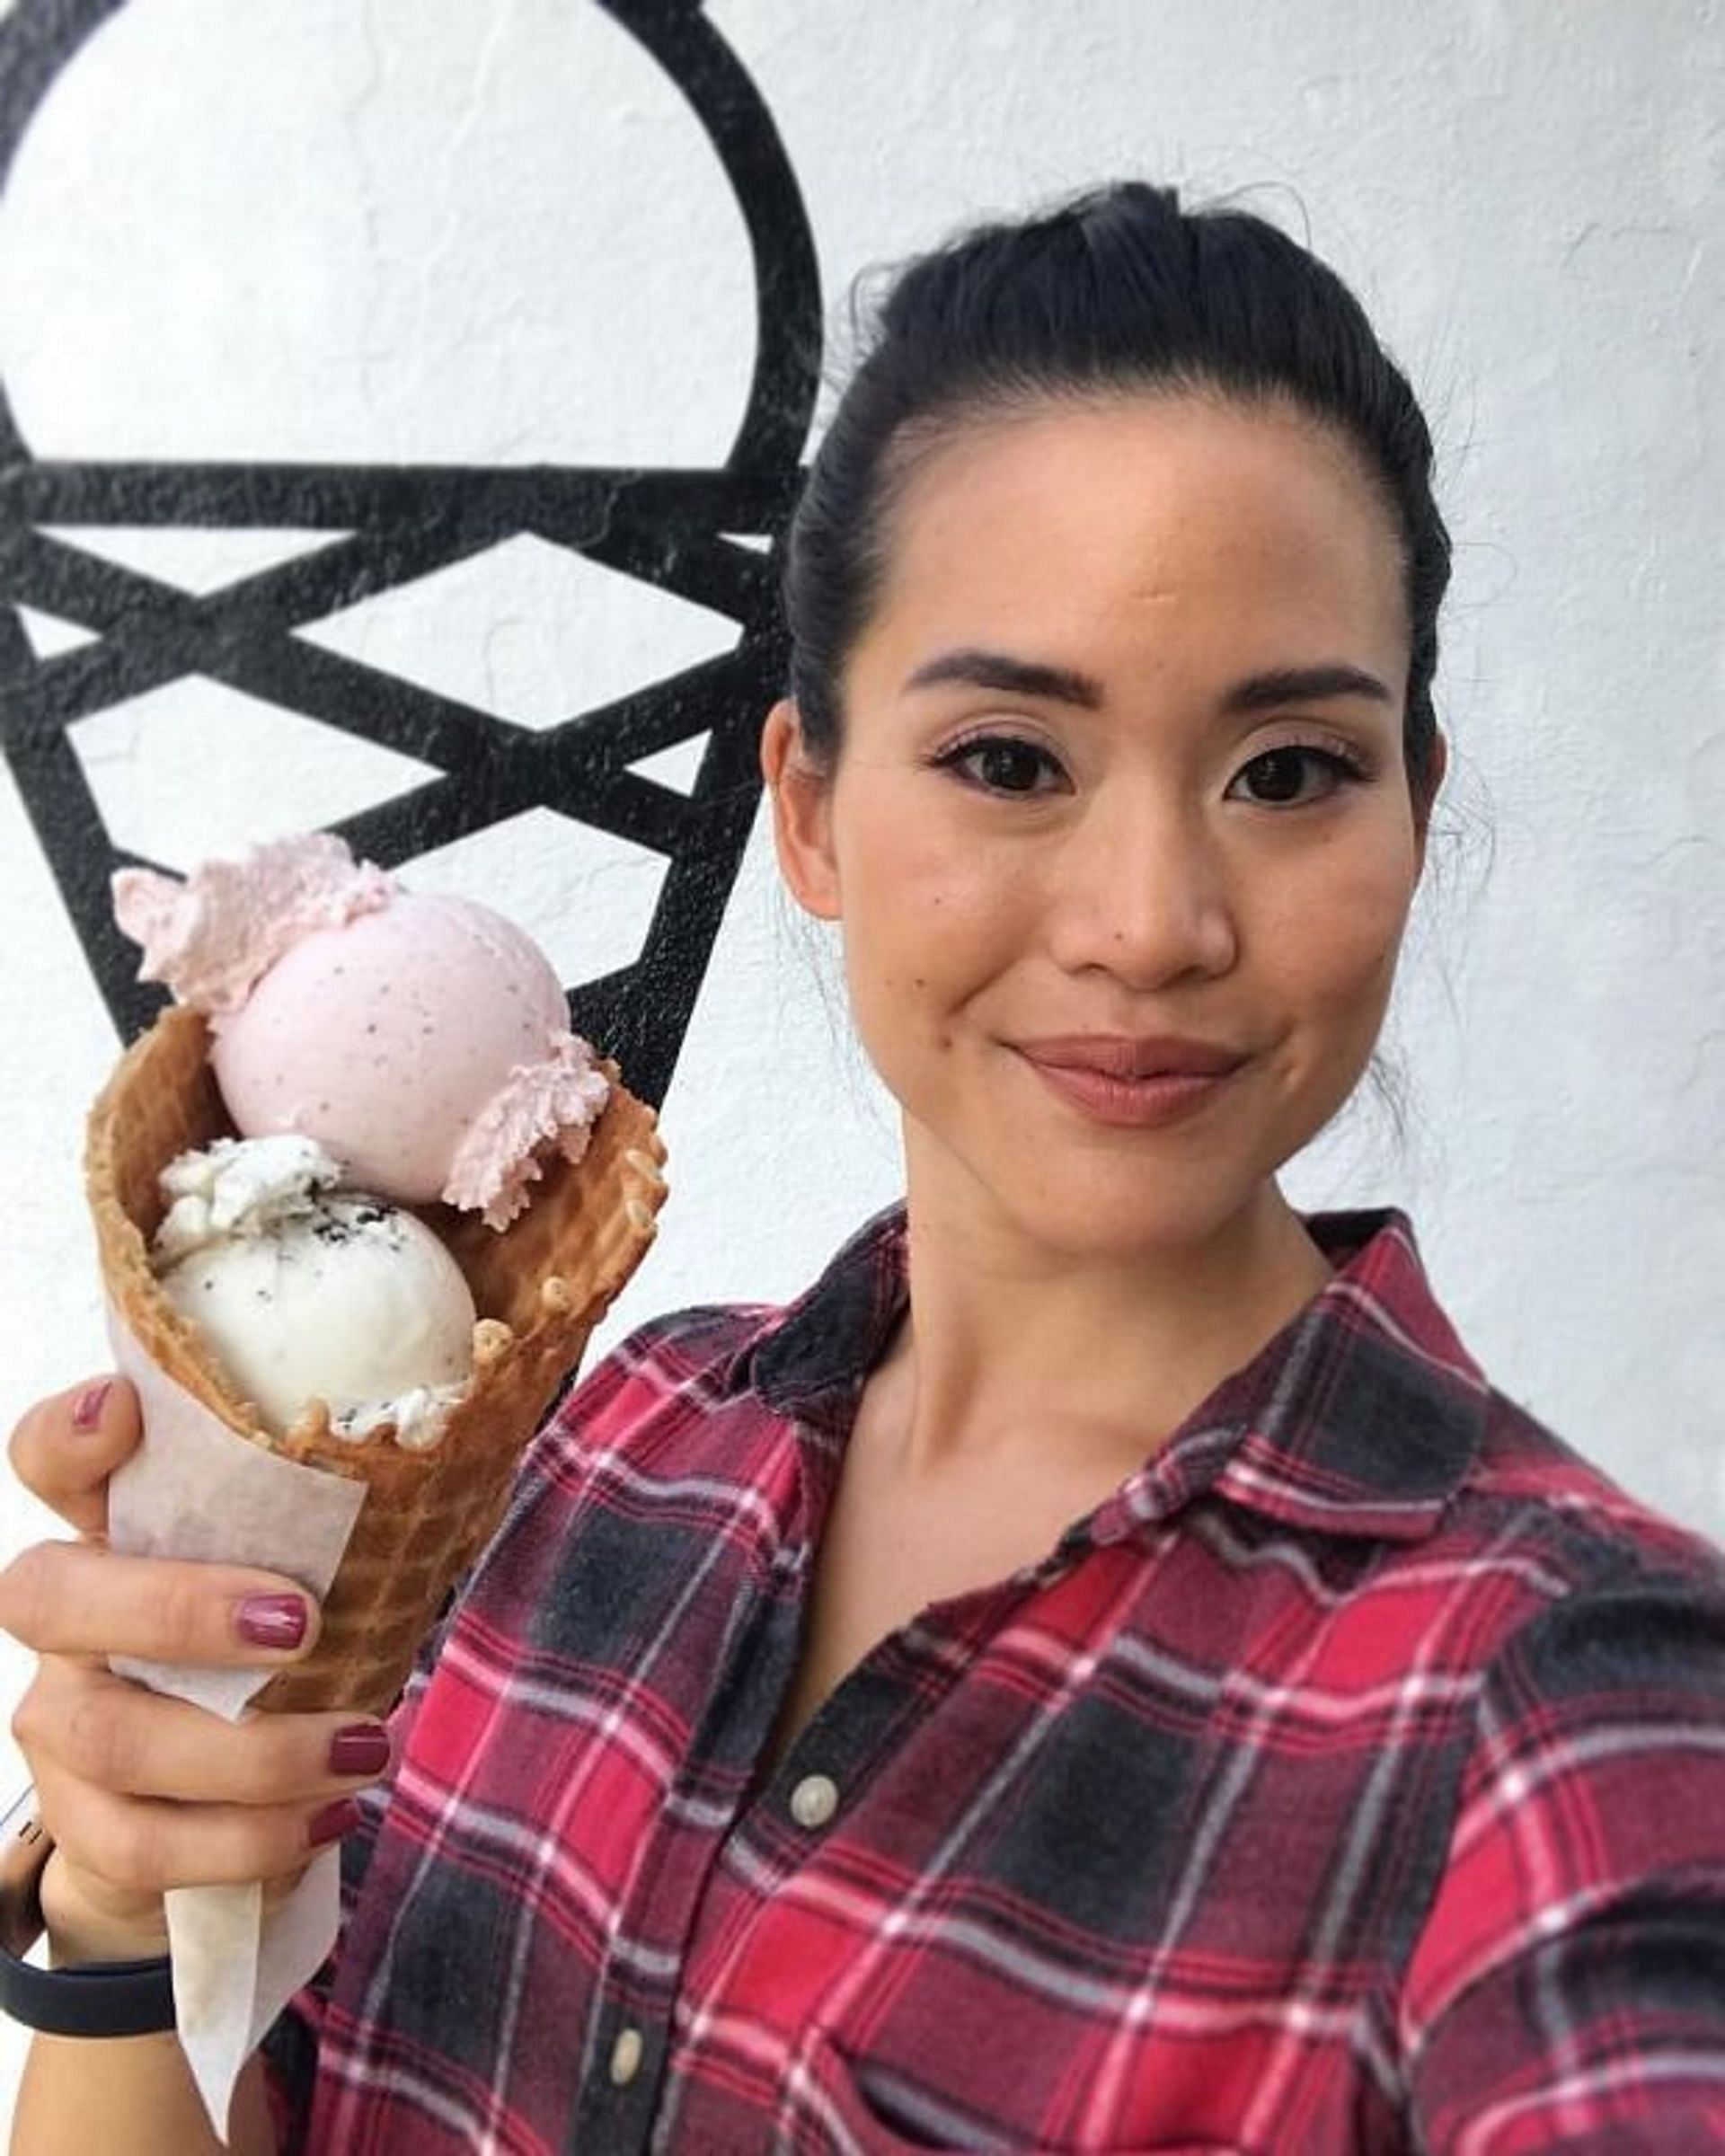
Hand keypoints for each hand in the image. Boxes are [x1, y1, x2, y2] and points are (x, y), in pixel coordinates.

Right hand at [0, 1378, 392, 1962]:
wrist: (208, 1811)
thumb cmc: (277, 1652)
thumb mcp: (300, 1573)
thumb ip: (338, 1518)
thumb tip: (463, 1443)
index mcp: (116, 1530)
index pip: (48, 1457)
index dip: (68, 1434)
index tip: (124, 1407)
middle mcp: (66, 1617)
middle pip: (48, 1595)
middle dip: (177, 1607)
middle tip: (303, 1622)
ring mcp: (59, 1720)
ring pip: (110, 1738)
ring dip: (252, 1752)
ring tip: (362, 1748)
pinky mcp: (81, 1823)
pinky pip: (141, 1844)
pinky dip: (248, 1840)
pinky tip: (327, 1820)